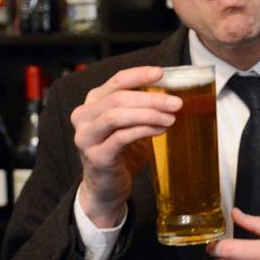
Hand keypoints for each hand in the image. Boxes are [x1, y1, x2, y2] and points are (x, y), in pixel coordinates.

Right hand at [71, 66, 180, 227]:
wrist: (107, 187)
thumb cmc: (122, 152)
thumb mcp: (130, 124)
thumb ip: (141, 108)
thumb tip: (173, 95)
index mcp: (93, 103)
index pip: (116, 81)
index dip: (139, 75)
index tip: (162, 73)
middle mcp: (84, 117)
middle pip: (118, 98)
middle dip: (151, 98)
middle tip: (176, 103)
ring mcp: (86, 137)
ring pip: (116, 116)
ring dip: (148, 114)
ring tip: (170, 118)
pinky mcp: (96, 156)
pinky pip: (121, 137)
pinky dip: (143, 130)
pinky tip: (160, 130)